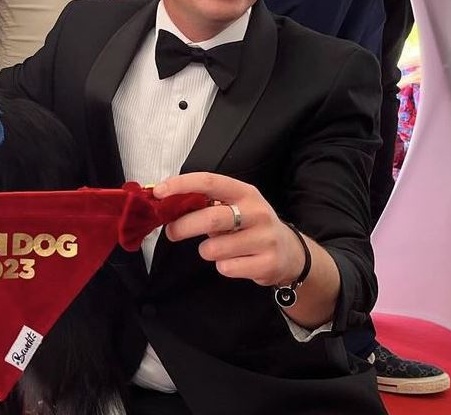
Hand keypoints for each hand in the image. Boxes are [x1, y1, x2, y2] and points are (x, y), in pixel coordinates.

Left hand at [154, 172, 304, 287]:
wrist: (291, 253)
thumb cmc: (251, 226)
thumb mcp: (235, 207)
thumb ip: (206, 204)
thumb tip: (167, 205)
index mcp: (245, 192)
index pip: (209, 182)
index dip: (181, 185)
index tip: (159, 192)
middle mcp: (257, 212)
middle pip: (210, 218)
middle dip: (183, 227)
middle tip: (171, 232)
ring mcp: (265, 239)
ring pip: (214, 248)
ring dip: (206, 250)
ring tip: (218, 248)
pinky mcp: (267, 264)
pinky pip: (226, 268)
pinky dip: (222, 267)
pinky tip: (235, 261)